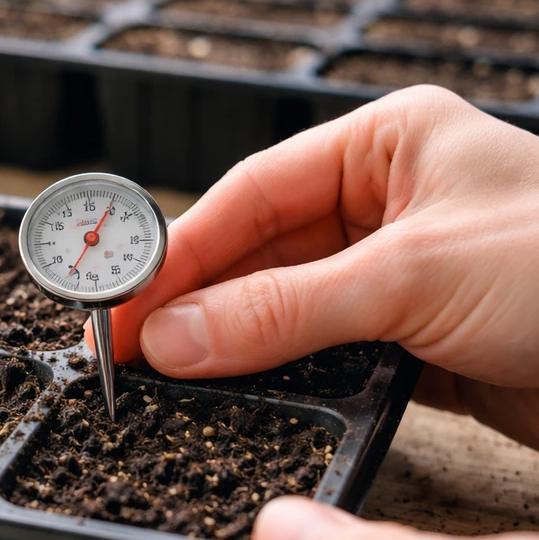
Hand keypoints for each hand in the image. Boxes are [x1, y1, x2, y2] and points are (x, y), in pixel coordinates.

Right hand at [91, 86, 538, 461]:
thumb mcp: (415, 273)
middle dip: (195, 301)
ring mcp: (396, 274)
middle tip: (127, 347)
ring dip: (230, 342)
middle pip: (260, 252)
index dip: (181, 250)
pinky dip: (278, 375)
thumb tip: (175, 335)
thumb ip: (286, 308)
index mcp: (385, 145)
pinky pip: (321, 352)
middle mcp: (384, 203)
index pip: (253, 194)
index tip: (123, 301)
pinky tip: (236, 394)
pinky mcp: (411, 338)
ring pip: (284, 307)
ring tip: (165, 377)